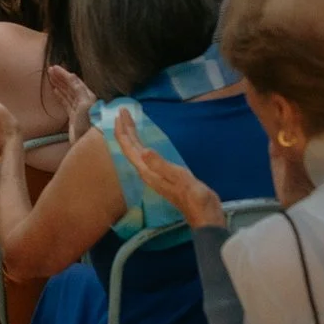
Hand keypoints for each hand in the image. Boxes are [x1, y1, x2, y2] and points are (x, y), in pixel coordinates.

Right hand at [45, 64, 96, 146]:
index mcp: (88, 96)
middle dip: (61, 77)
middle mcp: (84, 101)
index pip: (75, 81)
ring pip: (67, 93)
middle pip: (70, 86)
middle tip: (50, 70)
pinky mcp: (73, 117)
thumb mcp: (85, 104)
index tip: (54, 67)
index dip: (64, 74)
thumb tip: (72, 75)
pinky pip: (65, 102)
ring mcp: (78, 109)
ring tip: (50, 77)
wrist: (88, 142)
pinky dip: (60, 95)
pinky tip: (54, 90)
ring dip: (59, 84)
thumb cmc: (89, 123)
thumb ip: (78, 89)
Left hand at [111, 108, 225, 228]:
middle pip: (130, 147)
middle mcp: (147, 171)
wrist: (204, 213)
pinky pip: (144, 154)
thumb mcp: (179, 178)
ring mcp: (154, 173)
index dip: (123, 130)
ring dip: (131, 135)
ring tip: (128, 121)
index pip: (129, 148)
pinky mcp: (162, 173)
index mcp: (148, 171)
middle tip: (122, 110)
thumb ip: (161, 165)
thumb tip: (143, 151)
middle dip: (125, 128)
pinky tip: (142, 141)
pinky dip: (141, 143)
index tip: (120, 113)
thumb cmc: (193, 196)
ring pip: (136, 150)